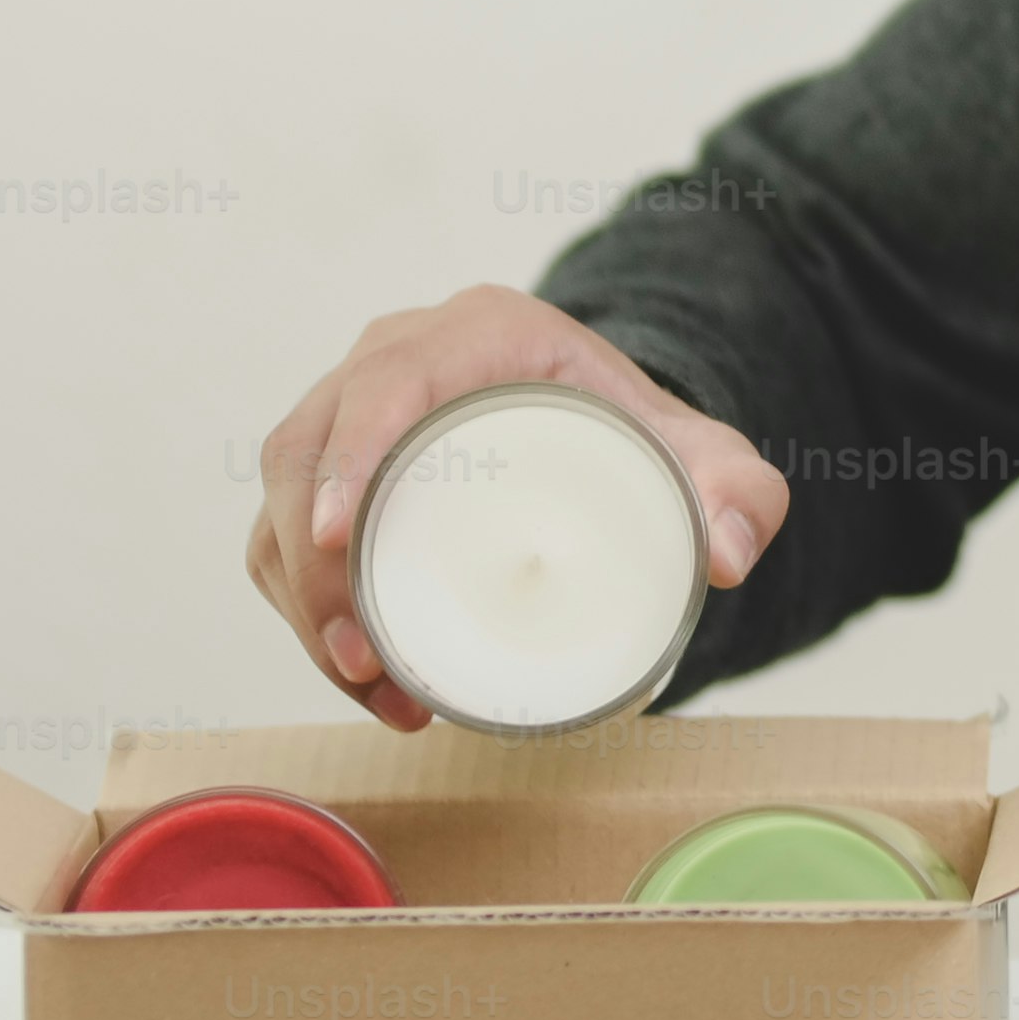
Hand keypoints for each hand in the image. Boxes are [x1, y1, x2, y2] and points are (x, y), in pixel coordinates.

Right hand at [242, 285, 790, 728]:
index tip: (334, 539)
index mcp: (477, 334)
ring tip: (373, 685)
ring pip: (278, 503)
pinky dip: (300, 609)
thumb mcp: (698, 454)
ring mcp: (349, 417)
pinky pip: (280, 536)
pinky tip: (360, 677)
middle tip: (365, 660)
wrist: (603, 431)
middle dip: (310, 564)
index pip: (384, 381)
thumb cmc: (636, 433)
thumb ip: (739, 491)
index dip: (345, 455)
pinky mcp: (329, 474)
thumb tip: (730, 558)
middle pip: (305, 450)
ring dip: (301, 602)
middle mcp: (394, 361)